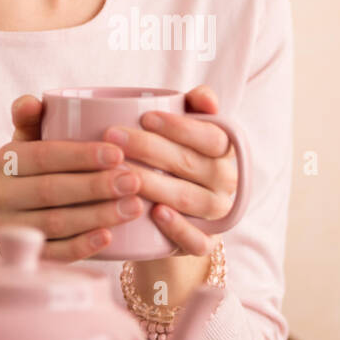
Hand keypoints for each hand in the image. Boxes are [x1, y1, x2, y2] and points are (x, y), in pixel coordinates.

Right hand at [0, 95, 145, 261]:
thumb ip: (33, 116)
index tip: (118, 154)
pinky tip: (109, 237)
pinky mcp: (21, 257)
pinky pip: (53, 253)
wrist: (14, 213)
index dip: (81, 156)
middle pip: (51, 191)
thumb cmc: (36, 167)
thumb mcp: (30, 139)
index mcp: (4, 160)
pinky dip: (82, 246)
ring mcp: (9, 228)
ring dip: (98, 215)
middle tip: (134, 181)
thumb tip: (34, 101)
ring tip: (134, 207)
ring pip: (56, 223)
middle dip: (96, 186)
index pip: (44, 156)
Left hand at [102, 85, 236, 256]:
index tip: (144, 117)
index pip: (210, 137)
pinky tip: (155, 212)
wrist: (176, 218)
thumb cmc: (176, 162)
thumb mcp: (186, 132)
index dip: (179, 127)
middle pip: (190, 164)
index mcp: (225, 152)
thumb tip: (203, 96)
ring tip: (121, 173)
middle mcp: (226, 182)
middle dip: (150, 148)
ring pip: (188, 199)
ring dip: (154, 185)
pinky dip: (178, 227)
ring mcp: (216, 214)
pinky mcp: (205, 243)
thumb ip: (195, 107)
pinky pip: (196, 239)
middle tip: (113, 136)